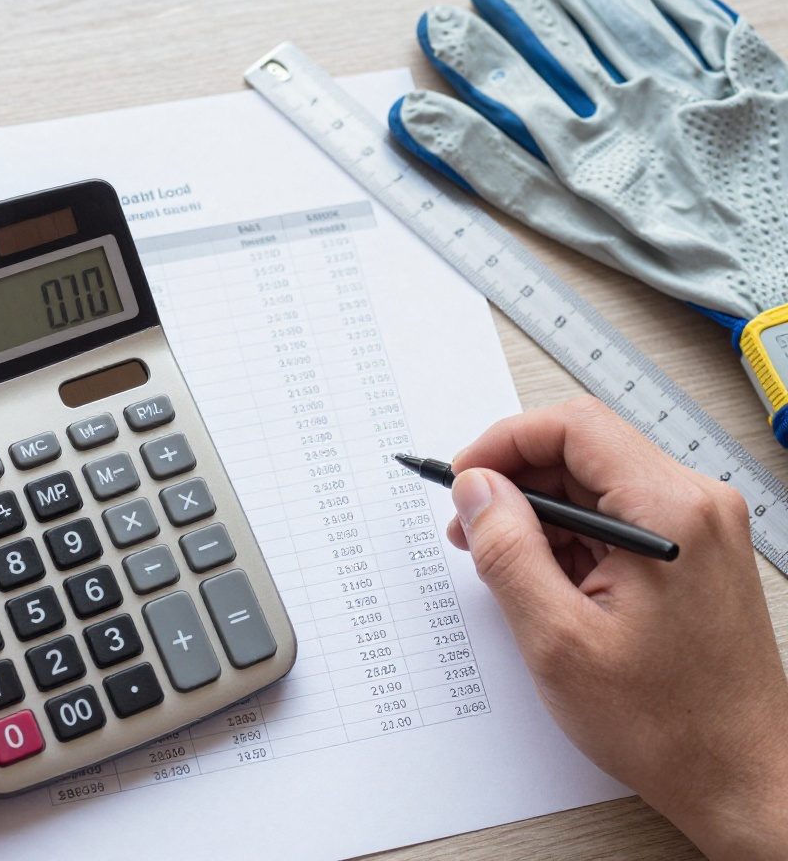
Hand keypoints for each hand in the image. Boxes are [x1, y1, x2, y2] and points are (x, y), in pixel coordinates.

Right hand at [445, 397, 787, 859]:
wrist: (739, 777)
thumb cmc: (667, 723)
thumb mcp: (558, 638)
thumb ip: (508, 550)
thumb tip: (476, 489)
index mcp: (670, 512)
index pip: (574, 427)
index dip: (505, 443)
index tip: (464, 479)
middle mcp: (695, 505)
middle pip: (583, 450)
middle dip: (515, 480)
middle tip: (469, 526)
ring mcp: (699, 528)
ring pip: (596, 482)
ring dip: (539, 511)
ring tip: (501, 562)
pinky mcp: (692, 552)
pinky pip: (616, 517)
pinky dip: (569, 536)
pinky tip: (543, 579)